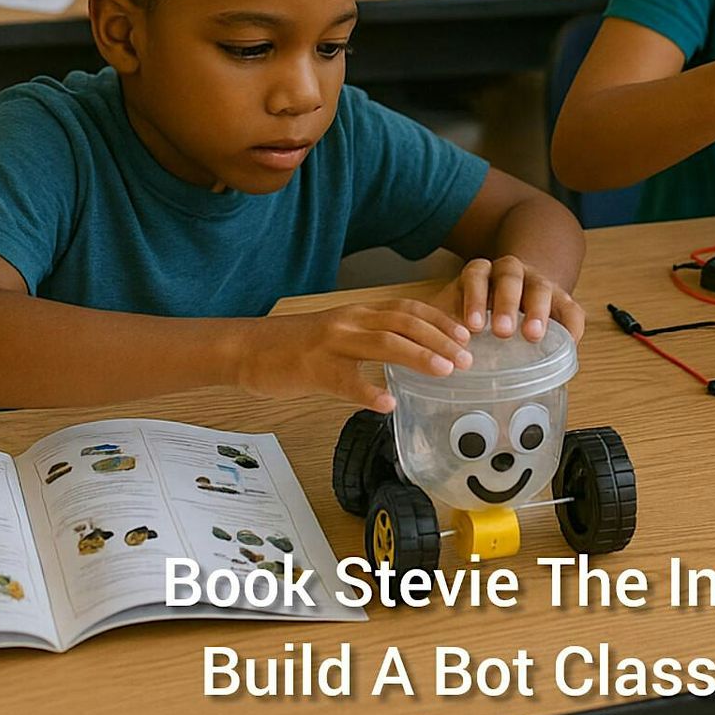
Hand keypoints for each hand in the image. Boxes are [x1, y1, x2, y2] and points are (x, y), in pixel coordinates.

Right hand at [234, 300, 472, 408]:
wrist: (249, 348)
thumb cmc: (296, 345)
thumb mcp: (339, 332)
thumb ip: (371, 337)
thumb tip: (410, 351)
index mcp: (358, 312)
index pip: (408, 309)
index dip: (439, 320)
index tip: (466, 334)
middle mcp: (350, 321)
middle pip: (404, 323)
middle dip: (439, 339)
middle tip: (466, 359)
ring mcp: (331, 343)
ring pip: (382, 343)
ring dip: (417, 356)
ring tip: (443, 372)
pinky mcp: (312, 368)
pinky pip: (344, 381)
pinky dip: (368, 391)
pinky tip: (387, 404)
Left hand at [435, 255, 584, 343]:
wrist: (515, 287)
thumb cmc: (479, 309)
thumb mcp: (456, 309)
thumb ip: (442, 325)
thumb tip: (420, 356)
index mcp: (481, 273)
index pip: (476, 275)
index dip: (474, 298)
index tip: (472, 326)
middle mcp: (511, 272)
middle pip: (509, 277)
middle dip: (505, 302)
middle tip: (501, 330)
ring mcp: (537, 282)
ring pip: (539, 286)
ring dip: (536, 309)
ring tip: (532, 335)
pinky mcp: (560, 298)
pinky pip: (571, 308)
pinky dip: (571, 325)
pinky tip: (570, 344)